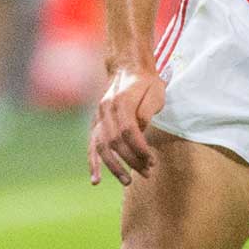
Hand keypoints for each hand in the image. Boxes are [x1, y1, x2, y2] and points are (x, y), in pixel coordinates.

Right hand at [89, 64, 166, 186]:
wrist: (129, 68)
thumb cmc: (147, 82)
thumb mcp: (155, 92)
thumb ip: (147, 112)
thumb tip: (140, 132)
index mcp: (121, 100)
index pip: (128, 130)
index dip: (139, 148)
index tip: (151, 160)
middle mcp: (105, 109)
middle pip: (115, 141)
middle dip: (132, 160)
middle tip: (147, 172)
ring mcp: (98, 117)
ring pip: (102, 147)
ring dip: (114, 167)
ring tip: (127, 181)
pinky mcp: (96, 123)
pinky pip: (92, 145)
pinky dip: (93, 164)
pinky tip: (96, 180)